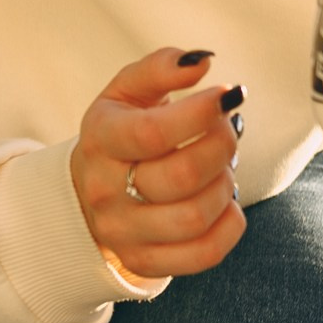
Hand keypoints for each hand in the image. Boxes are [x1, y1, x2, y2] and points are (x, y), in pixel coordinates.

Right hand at [70, 47, 244, 278]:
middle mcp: (105, 190)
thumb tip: (203, 62)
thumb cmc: (122, 130)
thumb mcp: (128, 90)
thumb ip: (162, 67)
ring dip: (226, 184)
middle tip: (228, 129)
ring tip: (222, 166)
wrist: (91, 190)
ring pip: (196, 216)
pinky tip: (225, 201)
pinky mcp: (145, 261)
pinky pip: (205, 253)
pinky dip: (230, 224)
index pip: (153, 132)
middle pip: (182, 176)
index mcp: (101, 139)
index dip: (201, 113)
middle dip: (222, 146)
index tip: (227, 95)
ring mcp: (123, 232)